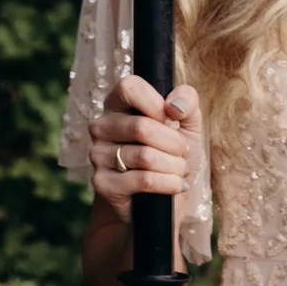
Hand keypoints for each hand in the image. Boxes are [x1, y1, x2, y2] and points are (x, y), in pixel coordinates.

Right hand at [89, 69, 201, 208]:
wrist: (165, 198)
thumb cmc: (173, 154)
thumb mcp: (188, 125)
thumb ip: (187, 103)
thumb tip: (174, 106)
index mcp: (118, 105)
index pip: (128, 87)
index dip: (156, 103)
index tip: (172, 118)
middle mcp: (101, 127)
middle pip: (141, 127)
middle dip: (174, 143)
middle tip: (182, 151)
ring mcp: (98, 155)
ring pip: (145, 156)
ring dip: (174, 165)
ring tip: (179, 169)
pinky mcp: (103, 183)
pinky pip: (144, 180)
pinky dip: (169, 183)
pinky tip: (175, 185)